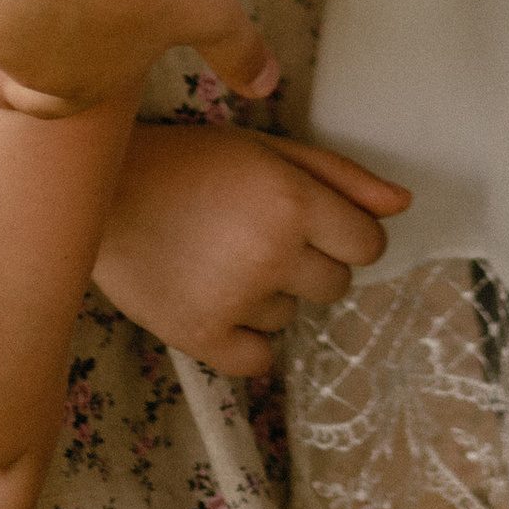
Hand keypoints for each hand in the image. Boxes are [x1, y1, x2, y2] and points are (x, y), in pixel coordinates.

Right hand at [94, 126, 407, 377]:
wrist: (105, 193)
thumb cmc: (193, 161)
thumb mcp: (270, 150)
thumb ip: (343, 176)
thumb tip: (404, 204)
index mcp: (293, 200)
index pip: (368, 245)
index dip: (348, 233)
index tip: (316, 223)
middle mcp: (272, 253)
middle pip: (337, 285)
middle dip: (312, 262)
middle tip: (261, 234)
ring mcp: (236, 300)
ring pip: (292, 315)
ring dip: (270, 293)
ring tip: (223, 255)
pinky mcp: (201, 337)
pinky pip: (259, 359)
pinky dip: (246, 337)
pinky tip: (216, 296)